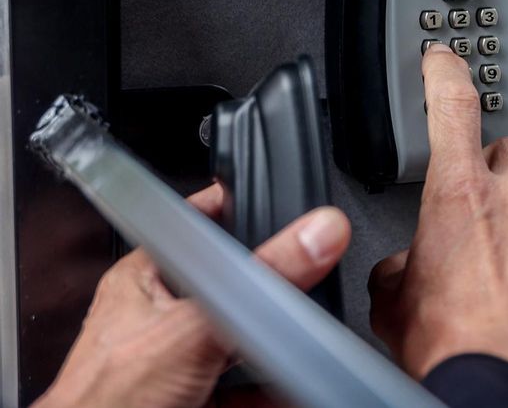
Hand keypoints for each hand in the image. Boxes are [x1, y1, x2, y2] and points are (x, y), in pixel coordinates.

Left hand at [35, 184, 350, 407]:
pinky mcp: (194, 397)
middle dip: (268, 291)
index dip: (240, 209)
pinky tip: (289, 389)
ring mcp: (177, 360)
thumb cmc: (107, 401)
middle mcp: (160, 314)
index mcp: (145, 277)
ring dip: (272, 345)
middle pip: (230, 284)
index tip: (285, 203)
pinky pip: (244, 387)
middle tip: (306, 280)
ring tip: (302, 336)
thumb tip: (316, 235)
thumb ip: (259, 283)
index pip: (198, 222)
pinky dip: (271, 390)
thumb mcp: (198, 327)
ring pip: (239, 340)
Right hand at [368, 44, 507, 407]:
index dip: (445, 73)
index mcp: (459, 194)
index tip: (442, 59)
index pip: (452, 106)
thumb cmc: (449, 346)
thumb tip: (406, 269)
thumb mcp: (392, 298)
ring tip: (504, 254)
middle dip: (492, 169)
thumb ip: (401, 263)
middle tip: (474, 205)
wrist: (498, 388)